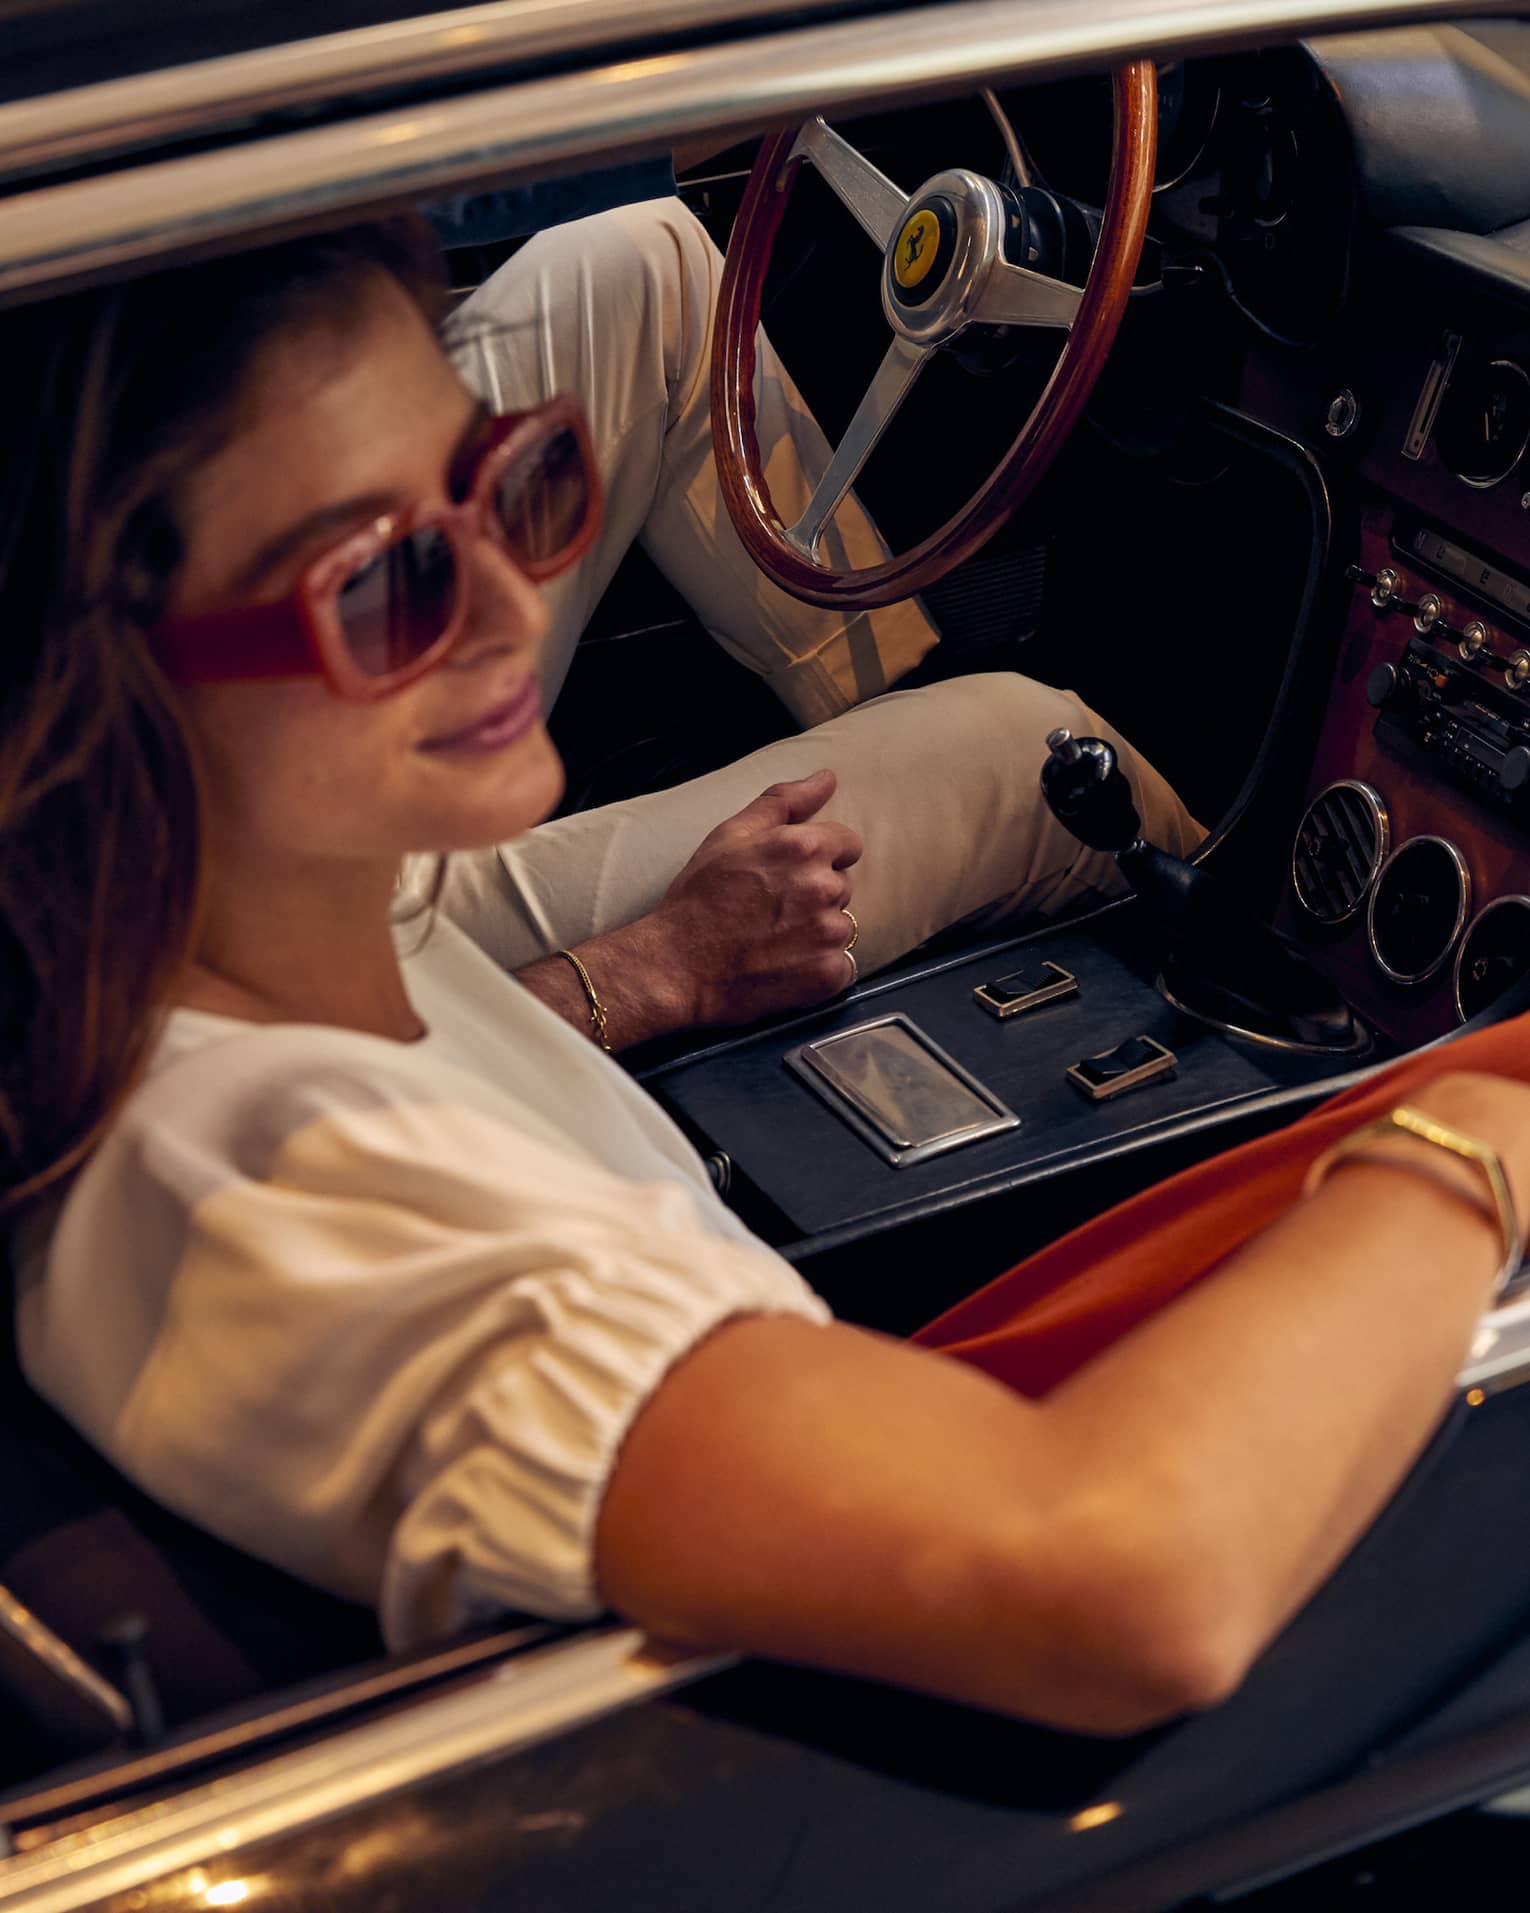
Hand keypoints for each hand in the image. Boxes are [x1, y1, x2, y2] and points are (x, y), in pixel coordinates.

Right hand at [649, 769, 863, 1027]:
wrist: (677, 966)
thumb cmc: (698, 898)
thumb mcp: (731, 835)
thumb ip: (784, 801)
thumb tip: (827, 778)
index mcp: (804, 847)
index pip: (847, 844)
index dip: (821, 858)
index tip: (792, 876)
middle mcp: (823, 887)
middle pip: (842, 885)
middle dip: (815, 895)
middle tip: (772, 910)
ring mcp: (828, 933)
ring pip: (842, 926)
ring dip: (817, 933)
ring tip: (776, 941)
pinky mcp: (828, 974)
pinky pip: (842, 967)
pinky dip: (820, 969)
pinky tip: (785, 966)